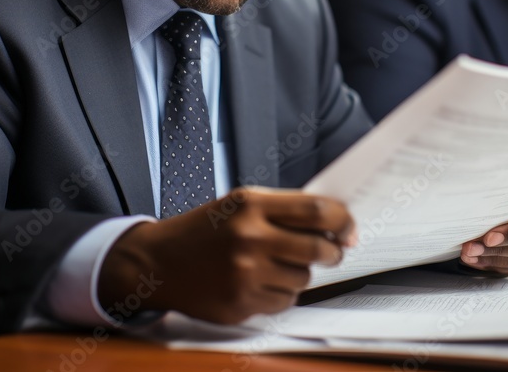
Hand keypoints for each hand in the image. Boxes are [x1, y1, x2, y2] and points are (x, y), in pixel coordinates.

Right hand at [97, 187, 353, 324]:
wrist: (158, 261)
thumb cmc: (204, 230)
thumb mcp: (239, 204)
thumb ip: (283, 209)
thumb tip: (335, 223)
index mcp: (251, 204)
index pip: (316, 210)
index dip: (343, 220)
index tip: (350, 228)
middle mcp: (249, 237)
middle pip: (318, 248)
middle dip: (332, 251)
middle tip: (330, 250)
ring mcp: (245, 273)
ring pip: (304, 278)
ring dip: (301, 273)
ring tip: (277, 264)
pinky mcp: (240, 303)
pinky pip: (284, 301)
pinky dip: (281, 293)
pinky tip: (260, 282)